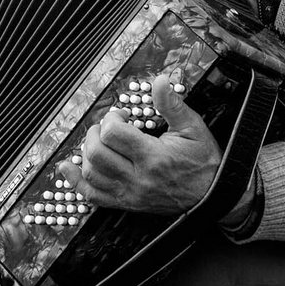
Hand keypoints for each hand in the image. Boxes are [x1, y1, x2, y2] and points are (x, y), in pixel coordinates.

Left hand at [56, 74, 222, 215]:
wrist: (215, 196)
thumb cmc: (204, 161)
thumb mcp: (193, 128)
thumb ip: (172, 105)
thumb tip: (160, 81)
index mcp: (154, 157)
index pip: (113, 134)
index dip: (111, 119)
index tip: (120, 116)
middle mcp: (139, 178)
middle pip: (97, 154)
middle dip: (94, 134)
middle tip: (105, 127)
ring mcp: (131, 194)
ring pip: (91, 174)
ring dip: (86, 154)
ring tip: (96, 142)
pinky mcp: (127, 204)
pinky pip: (93, 197)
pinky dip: (76, 182)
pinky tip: (69, 167)